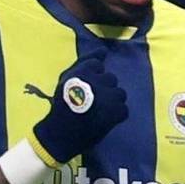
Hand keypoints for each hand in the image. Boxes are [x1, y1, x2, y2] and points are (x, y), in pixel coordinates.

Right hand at [32, 48, 128, 163]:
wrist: (60, 134)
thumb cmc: (62, 105)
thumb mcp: (67, 78)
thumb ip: (85, 61)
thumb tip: (104, 49)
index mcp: (83, 71)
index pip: (97, 66)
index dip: (92, 78)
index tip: (85, 89)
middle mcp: (97, 81)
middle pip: (111, 79)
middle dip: (104, 89)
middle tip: (92, 103)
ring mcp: (109, 96)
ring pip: (120, 93)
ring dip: (112, 102)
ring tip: (99, 112)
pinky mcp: (116, 112)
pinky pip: (124, 109)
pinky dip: (116, 116)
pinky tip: (104, 121)